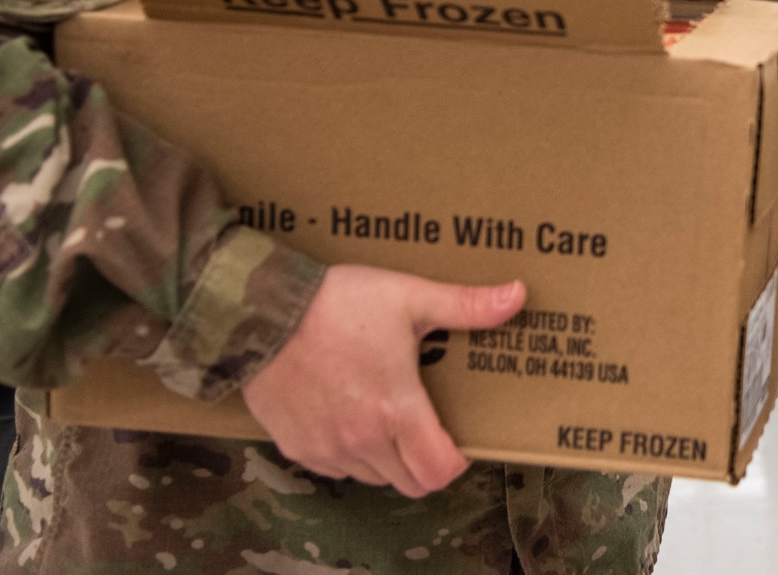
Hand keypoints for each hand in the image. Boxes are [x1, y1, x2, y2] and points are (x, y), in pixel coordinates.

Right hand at [243, 264, 524, 496]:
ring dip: (387, 457)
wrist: (260, 314)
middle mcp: (362, 441)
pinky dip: (349, 453)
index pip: (438, 471)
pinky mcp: (296, 446)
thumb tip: (517, 295)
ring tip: (388, 415)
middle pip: (409, 482)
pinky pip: (334, 467)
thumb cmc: (337, 304)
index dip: (457, 461)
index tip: (459, 438)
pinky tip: (350, 414)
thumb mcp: (408, 298)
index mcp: (396, 411)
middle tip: (428, 426)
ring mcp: (326, 448)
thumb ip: (466, 305)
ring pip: (372, 476)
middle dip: (426, 463)